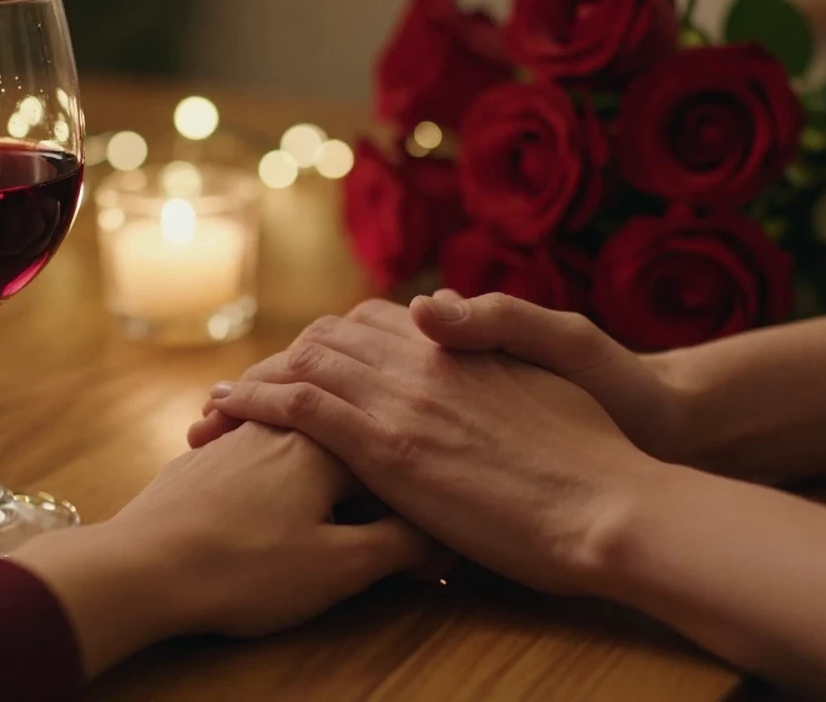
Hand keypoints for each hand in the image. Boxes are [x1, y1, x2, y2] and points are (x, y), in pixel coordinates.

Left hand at [12, 423, 431, 677]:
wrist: (139, 568)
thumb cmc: (244, 568)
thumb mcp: (340, 568)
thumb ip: (400, 544)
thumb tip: (442, 535)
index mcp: (325, 437)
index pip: (393, 450)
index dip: (414, 504)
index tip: (423, 549)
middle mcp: (283, 420)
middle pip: (350, 439)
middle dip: (372, 490)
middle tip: (383, 548)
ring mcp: (240, 434)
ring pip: (303, 445)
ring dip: (327, 484)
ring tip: (332, 530)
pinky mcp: (206, 457)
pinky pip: (262, 458)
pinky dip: (283, 486)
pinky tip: (274, 520)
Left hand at [191, 306, 663, 594]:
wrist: (606, 505)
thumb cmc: (590, 457)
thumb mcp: (547, 382)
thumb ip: (492, 349)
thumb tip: (442, 319)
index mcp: (460, 346)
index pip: (373, 322)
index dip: (332, 338)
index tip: (307, 359)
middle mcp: (424, 361)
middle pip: (330, 338)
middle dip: (283, 356)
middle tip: (249, 383)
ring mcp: (403, 402)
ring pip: (307, 364)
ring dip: (257, 376)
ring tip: (219, 400)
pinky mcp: (389, 450)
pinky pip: (305, 409)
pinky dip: (259, 400)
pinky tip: (229, 409)